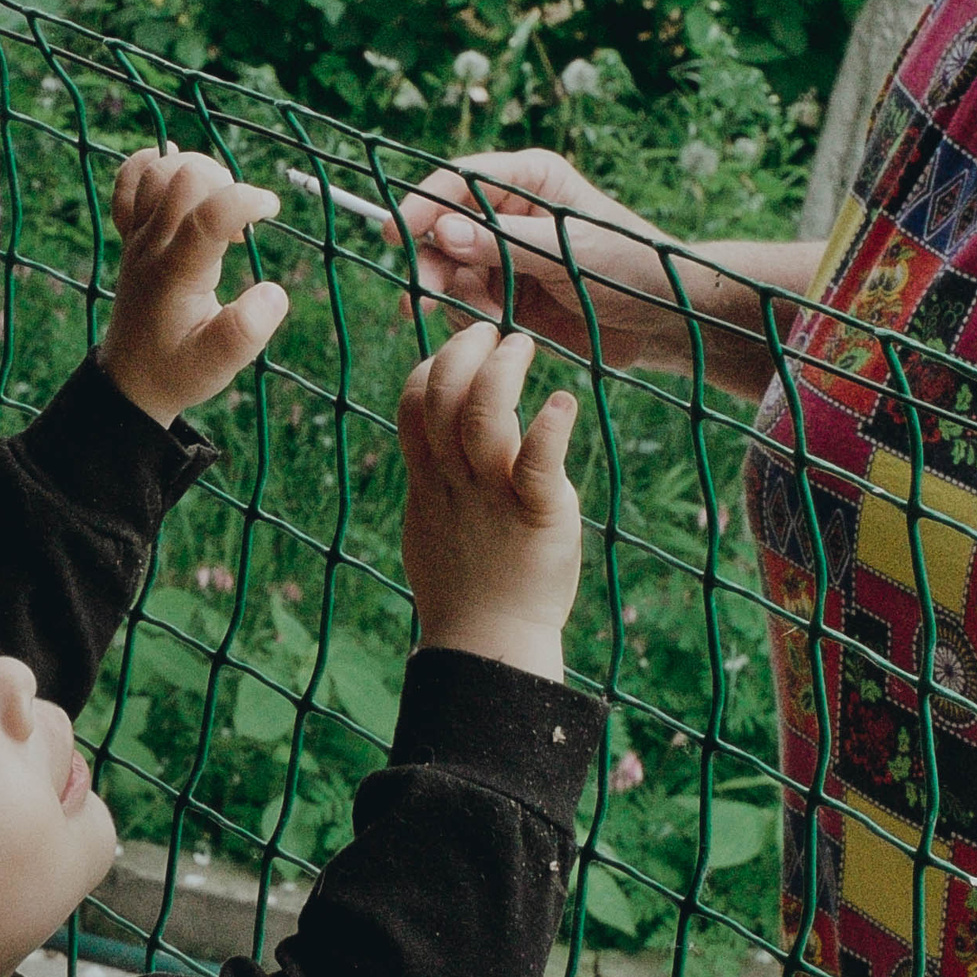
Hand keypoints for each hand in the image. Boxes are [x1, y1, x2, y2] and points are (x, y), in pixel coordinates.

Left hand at [100, 145, 288, 425]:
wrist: (131, 380)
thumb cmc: (179, 371)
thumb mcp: (220, 365)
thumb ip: (248, 331)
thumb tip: (275, 292)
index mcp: (176, 272)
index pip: (208, 213)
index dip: (245, 200)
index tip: (270, 211)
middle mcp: (152, 246)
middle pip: (182, 178)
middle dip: (225, 182)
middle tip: (242, 218)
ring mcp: (136, 237)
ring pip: (157, 171)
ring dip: (197, 171)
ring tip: (220, 204)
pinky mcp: (131, 236)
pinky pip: (128, 183)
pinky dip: (152, 165)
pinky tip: (178, 176)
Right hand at [395, 150, 684, 368]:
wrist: (661, 323)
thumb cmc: (631, 268)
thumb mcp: (570, 252)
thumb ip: (506, 243)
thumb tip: (443, 232)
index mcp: (529, 179)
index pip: (460, 180)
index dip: (426, 203)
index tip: (399, 232)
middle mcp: (508, 213)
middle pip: (444, 228)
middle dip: (431, 262)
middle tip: (423, 296)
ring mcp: (503, 257)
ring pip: (448, 271)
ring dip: (452, 297)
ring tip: (485, 318)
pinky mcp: (504, 298)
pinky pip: (465, 306)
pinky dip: (470, 320)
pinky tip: (495, 330)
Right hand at [397, 324, 581, 680]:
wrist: (489, 643)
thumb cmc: (464, 589)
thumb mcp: (431, 525)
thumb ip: (432, 481)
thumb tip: (430, 455)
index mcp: (428, 480)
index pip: (414, 403)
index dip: (431, 365)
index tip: (460, 353)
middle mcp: (454, 481)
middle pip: (443, 395)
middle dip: (464, 351)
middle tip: (494, 333)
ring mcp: (492, 496)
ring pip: (483, 415)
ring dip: (502, 371)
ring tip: (523, 346)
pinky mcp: (536, 513)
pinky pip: (538, 462)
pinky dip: (550, 426)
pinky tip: (563, 402)